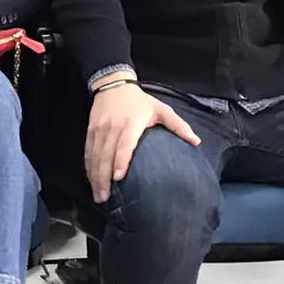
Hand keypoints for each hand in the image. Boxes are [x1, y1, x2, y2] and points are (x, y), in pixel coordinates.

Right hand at [84, 82, 200, 202]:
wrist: (113, 84)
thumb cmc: (140, 101)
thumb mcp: (161, 109)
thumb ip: (178, 126)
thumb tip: (196, 142)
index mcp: (131, 124)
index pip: (124, 145)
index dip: (120, 161)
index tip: (118, 178)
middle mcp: (112, 128)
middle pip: (105, 156)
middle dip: (103, 179)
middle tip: (104, 198)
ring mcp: (99, 130)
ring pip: (94, 157)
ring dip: (94, 177)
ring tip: (98, 195)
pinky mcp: (90, 132)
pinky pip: (88, 152)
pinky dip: (89, 168)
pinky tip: (91, 180)